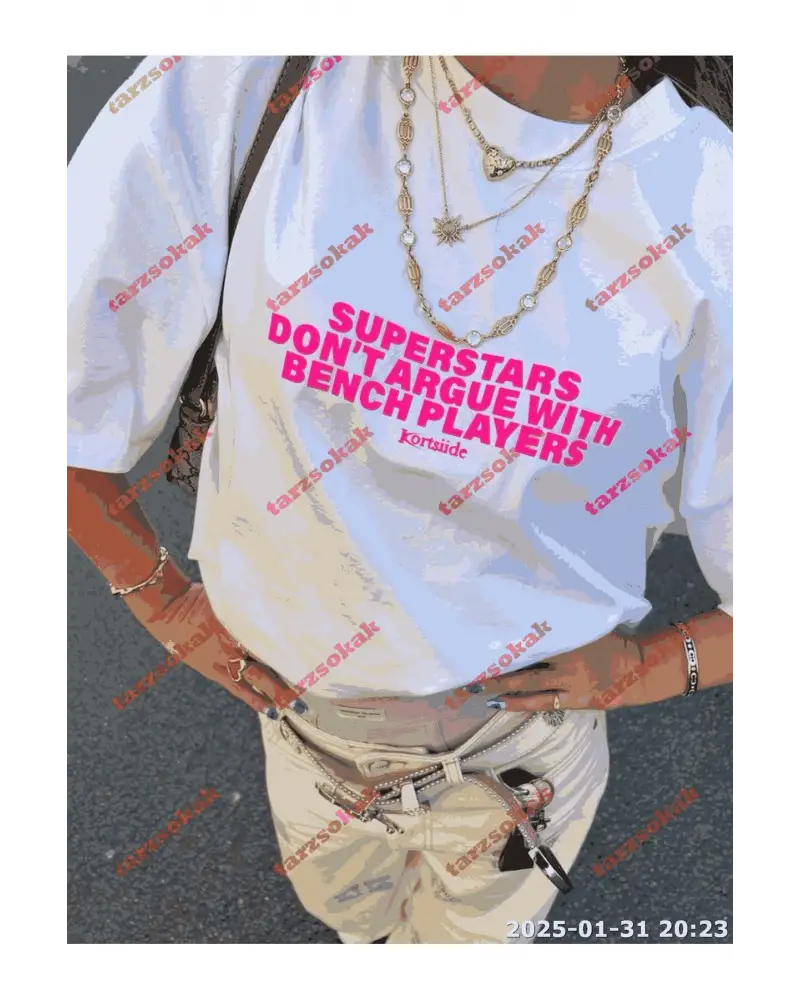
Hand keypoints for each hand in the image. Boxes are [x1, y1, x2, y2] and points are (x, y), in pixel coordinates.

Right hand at [124, 581, 299, 713]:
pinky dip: (254, 699)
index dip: (294, 650)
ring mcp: (224, 659)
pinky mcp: (213, 670)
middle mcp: (235, 643)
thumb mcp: (228, 596)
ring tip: (296, 708)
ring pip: (257, 680)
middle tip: (312, 691)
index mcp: (241, 622)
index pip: (275, 639)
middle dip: (290, 677)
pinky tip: (269, 711)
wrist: (166, 611)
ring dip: (277, 694)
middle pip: (269, 662)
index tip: (316, 659)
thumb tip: (279, 601)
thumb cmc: (199, 597)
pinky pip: (238, 688)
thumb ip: (250, 603)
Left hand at [478, 631, 644, 711]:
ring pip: (529, 689)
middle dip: (498, 672)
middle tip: (472, 671)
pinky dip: (520, 703)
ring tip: (479, 689)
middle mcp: (566, 664)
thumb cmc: (612, 642)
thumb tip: (531, 614)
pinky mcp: (573, 701)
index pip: (532, 642)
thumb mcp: (588, 627)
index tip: (484, 642)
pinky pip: (542, 704)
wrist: (638, 670)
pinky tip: (501, 703)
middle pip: (524, 669)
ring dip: (503, 690)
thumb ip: (565, 623)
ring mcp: (569, 686)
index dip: (508, 644)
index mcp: (569, 641)